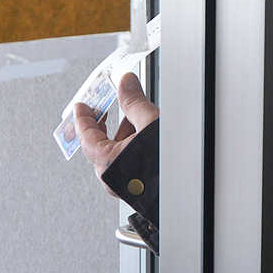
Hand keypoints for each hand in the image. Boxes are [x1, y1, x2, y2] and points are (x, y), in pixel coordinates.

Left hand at [74, 72, 158, 191]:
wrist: (190, 182)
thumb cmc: (170, 163)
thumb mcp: (151, 123)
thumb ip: (135, 102)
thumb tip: (126, 84)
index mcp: (108, 162)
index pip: (86, 135)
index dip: (83, 117)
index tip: (81, 107)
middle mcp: (112, 178)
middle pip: (100, 145)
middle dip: (104, 125)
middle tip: (103, 110)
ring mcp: (124, 185)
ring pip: (115, 155)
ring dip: (122, 136)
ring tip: (135, 119)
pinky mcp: (136, 189)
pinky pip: (126, 164)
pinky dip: (130, 148)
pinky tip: (144, 138)